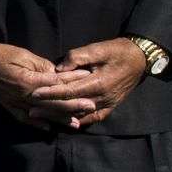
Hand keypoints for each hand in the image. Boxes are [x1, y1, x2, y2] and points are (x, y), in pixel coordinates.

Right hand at [0, 41, 91, 129]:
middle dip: (73, 105)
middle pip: (52, 103)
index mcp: (27, 81)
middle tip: (91, 106)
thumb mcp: (22, 54)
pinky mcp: (7, 105)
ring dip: (59, 119)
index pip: (56, 83)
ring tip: (76, 123)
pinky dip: (36, 124)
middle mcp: (22, 96)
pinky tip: (48, 128)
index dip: (73, 81)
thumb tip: (57, 74)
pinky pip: (23, 118)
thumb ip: (41, 66)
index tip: (88, 78)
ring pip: (41, 114)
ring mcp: (14, 103)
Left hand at [30, 38, 147, 127]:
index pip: (69, 91)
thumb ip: (77, 57)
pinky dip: (79, 120)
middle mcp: (103, 97)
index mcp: (98, 82)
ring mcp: (108, 104)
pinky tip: (66, 122)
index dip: (51, 93)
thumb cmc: (117, 51)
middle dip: (50, 109)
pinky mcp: (111, 106)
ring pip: (80, 114)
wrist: (139, 59)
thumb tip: (59, 69)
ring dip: (61, 117)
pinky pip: (93, 118)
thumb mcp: (96, 49)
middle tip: (31, 110)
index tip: (34, 94)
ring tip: (43, 117)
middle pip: (72, 106)